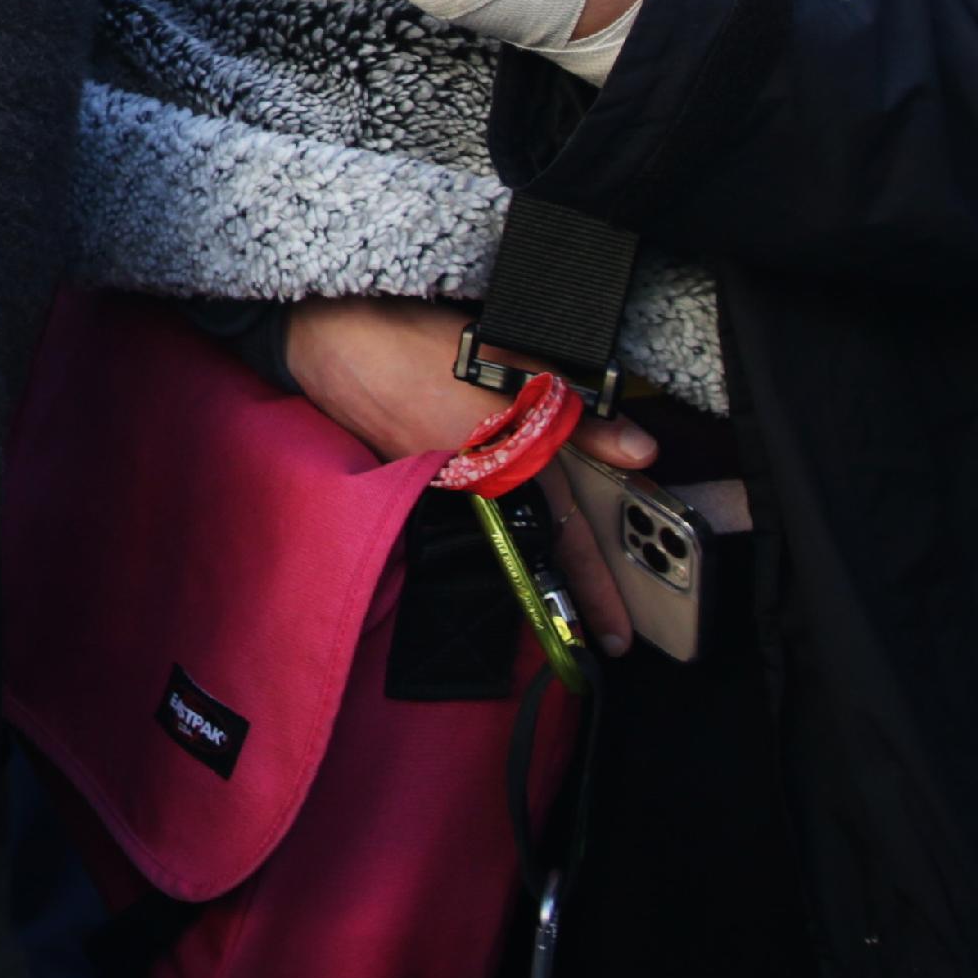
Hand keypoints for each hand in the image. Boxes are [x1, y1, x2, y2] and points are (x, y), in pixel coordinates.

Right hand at [281, 298, 654, 657]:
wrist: (336, 340)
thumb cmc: (424, 342)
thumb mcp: (517, 364)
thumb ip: (581, 414)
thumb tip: (641, 452)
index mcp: (506, 463)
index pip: (565, 539)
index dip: (597, 589)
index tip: (617, 637)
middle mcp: (474, 488)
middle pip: (533, 549)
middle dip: (571, 591)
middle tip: (602, 634)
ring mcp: (440, 484)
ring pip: (500, 530)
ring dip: (534, 558)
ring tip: (565, 585)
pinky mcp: (413, 470)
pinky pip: (465, 505)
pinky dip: (493, 519)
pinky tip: (504, 516)